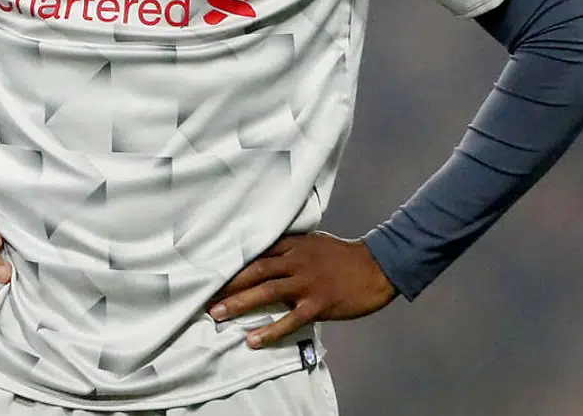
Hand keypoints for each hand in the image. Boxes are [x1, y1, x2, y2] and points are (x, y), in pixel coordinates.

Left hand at [207, 232, 397, 348]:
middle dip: (228, 285)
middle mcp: (296, 261)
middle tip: (205, 297)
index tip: (211, 273)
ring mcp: (307, 283)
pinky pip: (290, 320)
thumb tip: (265, 254)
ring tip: (218, 315)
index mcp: (293, 245)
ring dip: (239, 304)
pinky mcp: (319, 304)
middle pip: (255, 271)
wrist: (377, 266)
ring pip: (266, 292)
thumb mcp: (313, 242)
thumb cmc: (343, 255)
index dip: (233, 264)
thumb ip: (289, 247)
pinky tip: (253, 340)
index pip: (256, 253)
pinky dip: (270, 330)